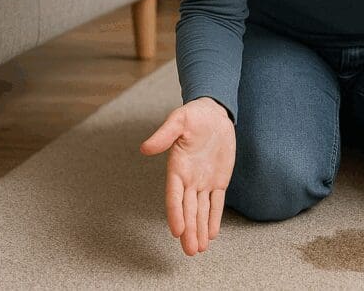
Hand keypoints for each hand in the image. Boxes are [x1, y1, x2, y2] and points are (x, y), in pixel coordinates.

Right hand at [139, 97, 235, 255]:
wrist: (213, 113)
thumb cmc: (193, 116)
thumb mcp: (179, 121)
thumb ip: (164, 135)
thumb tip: (145, 148)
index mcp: (177, 168)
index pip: (174, 196)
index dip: (175, 214)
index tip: (177, 231)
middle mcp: (188, 179)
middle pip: (188, 210)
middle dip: (189, 230)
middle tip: (190, 251)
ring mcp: (203, 181)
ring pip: (200, 211)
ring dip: (200, 230)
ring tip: (198, 249)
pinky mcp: (218, 180)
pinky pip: (216, 202)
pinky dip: (214, 218)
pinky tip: (212, 234)